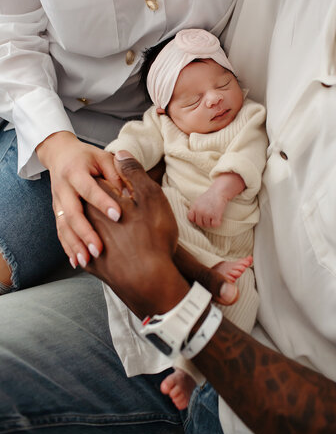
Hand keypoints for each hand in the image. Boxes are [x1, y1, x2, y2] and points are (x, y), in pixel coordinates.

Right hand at [36, 131, 122, 267]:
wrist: (59, 155)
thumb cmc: (87, 157)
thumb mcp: (103, 158)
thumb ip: (117, 173)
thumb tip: (130, 193)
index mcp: (76, 172)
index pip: (89, 189)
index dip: (103, 202)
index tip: (118, 215)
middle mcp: (63, 188)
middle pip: (72, 213)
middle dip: (85, 233)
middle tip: (99, 249)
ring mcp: (58, 202)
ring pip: (64, 227)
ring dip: (75, 245)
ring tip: (87, 260)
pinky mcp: (58, 213)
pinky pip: (61, 232)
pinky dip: (68, 248)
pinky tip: (77, 261)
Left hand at [84, 151, 238, 317]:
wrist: (149, 281)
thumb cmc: (153, 236)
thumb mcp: (150, 196)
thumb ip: (132, 171)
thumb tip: (120, 152)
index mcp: (98, 200)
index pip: (97, 182)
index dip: (110, 182)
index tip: (122, 187)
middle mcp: (88, 221)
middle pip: (87, 205)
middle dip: (98, 203)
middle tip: (122, 209)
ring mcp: (89, 245)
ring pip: (84, 230)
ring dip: (90, 228)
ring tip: (108, 229)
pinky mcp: (94, 267)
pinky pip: (86, 254)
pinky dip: (89, 250)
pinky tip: (95, 252)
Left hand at [188, 190, 227, 228]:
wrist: (219, 191)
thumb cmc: (210, 196)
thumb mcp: (199, 201)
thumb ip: (195, 209)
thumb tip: (193, 219)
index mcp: (194, 207)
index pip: (191, 218)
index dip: (196, 219)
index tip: (201, 217)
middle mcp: (199, 211)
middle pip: (199, 223)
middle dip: (204, 222)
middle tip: (210, 217)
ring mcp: (207, 214)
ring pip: (207, 225)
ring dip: (211, 222)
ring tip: (214, 215)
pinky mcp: (215, 216)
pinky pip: (214, 225)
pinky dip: (217, 222)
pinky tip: (219, 218)